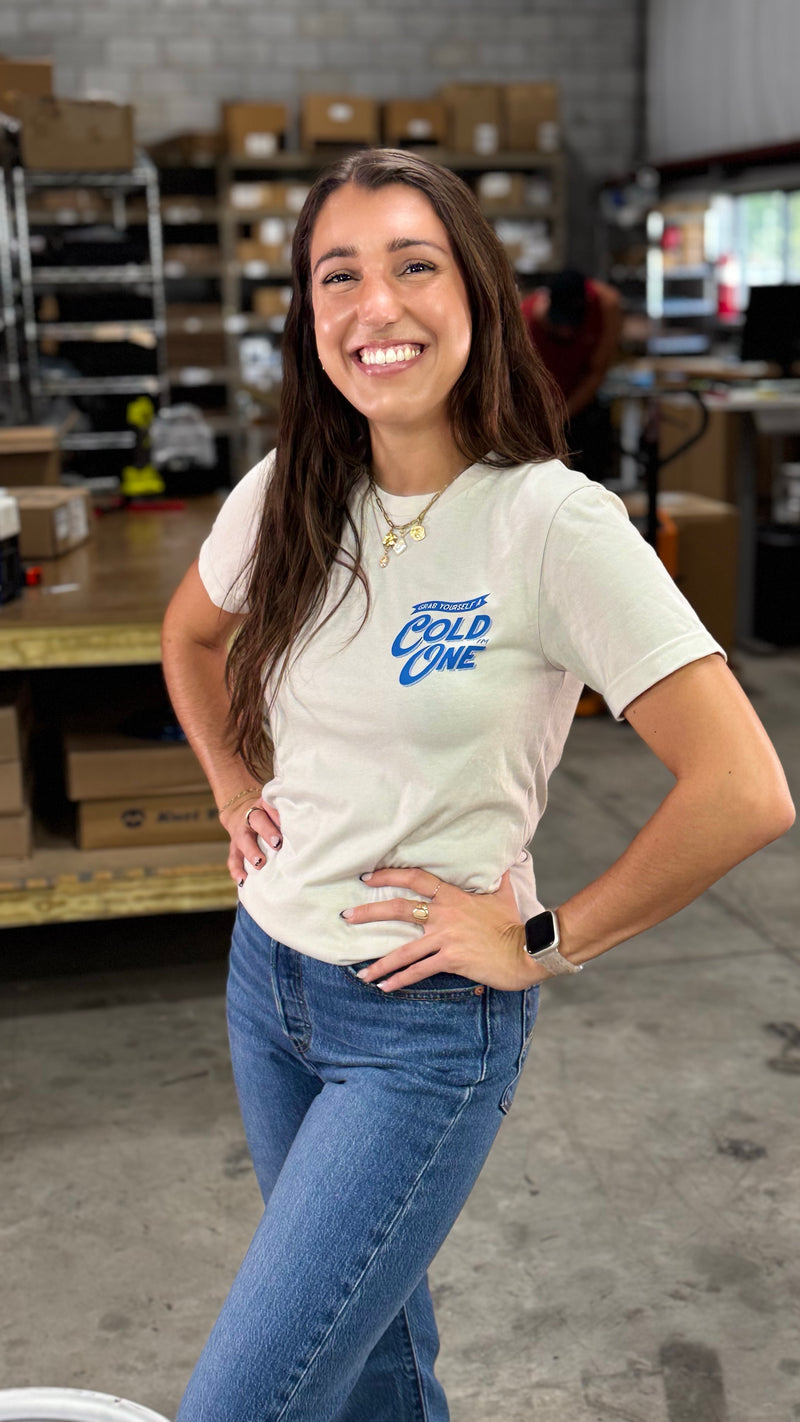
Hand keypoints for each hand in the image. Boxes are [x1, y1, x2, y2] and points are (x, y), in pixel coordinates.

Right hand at [219, 797, 281, 886]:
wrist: (241, 813)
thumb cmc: (267, 815)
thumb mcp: (273, 809)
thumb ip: (284, 816)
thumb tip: (305, 827)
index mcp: (263, 807)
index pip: (270, 807)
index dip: (277, 815)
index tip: (287, 824)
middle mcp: (249, 818)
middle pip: (257, 822)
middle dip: (267, 832)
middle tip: (277, 844)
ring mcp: (240, 834)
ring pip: (243, 841)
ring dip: (251, 853)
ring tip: (259, 864)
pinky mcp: (234, 849)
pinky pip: (233, 859)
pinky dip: (237, 870)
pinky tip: (242, 880)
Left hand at [341, 867, 546, 991]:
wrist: (526, 950)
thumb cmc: (513, 924)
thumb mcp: (503, 894)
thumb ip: (496, 877)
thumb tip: (502, 861)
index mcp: (453, 896)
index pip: (416, 878)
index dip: (389, 875)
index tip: (368, 877)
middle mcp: (444, 915)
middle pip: (399, 909)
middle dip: (370, 912)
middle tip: (347, 916)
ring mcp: (446, 937)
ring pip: (404, 949)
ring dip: (380, 962)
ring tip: (361, 973)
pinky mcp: (451, 959)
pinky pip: (419, 970)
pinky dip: (400, 979)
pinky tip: (384, 987)